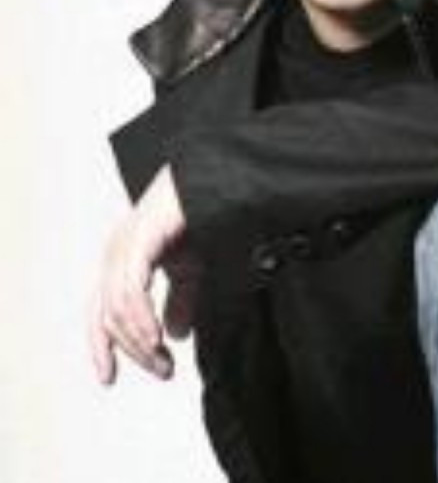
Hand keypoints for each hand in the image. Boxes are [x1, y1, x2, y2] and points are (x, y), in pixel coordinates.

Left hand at [89, 165, 192, 384]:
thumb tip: (176, 334)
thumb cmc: (198, 218)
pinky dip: (141, 317)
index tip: (108, 378)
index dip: (100, 346)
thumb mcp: (189, 270)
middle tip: (162, 370)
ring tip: (163, 359)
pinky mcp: (140, 238)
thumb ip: (180, 300)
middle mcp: (117, 254)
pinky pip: (131, 288)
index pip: (99, 312)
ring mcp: (125, 245)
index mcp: (123, 262)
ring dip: (140, 340)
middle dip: (133, 350)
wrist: (212, 185)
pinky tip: (157, 335)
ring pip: (118, 307)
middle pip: (108, 316)